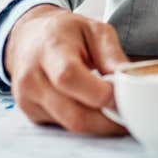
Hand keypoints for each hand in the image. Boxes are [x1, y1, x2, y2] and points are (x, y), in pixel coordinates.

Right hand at [5, 4, 129, 134]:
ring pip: (70, 125)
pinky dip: (84, 122)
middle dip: (107, 120)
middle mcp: (32, 78)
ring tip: (116, 112)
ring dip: (98, 125)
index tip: (125, 96)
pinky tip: (95, 110)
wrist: (29, 36)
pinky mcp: (31, 114)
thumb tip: (130, 80)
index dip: (100, 93)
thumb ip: (112, 55)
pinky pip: (62, 127)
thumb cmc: (65, 32)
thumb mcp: (95, 30)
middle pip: (73, 113)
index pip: (70, 78)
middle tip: (129, 115)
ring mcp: (27, 100)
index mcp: (50, 50)